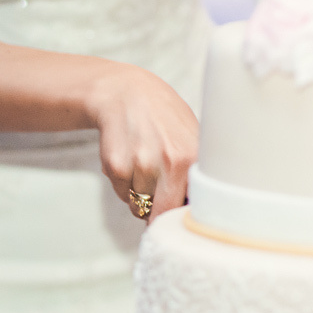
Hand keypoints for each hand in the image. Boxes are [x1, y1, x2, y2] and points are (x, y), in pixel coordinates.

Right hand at [86, 63, 197, 221]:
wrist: (124, 93)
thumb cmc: (162, 117)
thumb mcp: (191, 137)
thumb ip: (196, 171)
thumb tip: (198, 209)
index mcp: (193, 157)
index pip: (193, 207)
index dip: (185, 216)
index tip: (182, 218)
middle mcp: (169, 162)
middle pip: (164, 213)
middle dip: (160, 212)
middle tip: (160, 200)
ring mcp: (140, 165)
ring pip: (139, 205)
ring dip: (140, 196)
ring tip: (143, 169)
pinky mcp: (115, 167)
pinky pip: (122, 194)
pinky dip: (124, 186)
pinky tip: (128, 162)